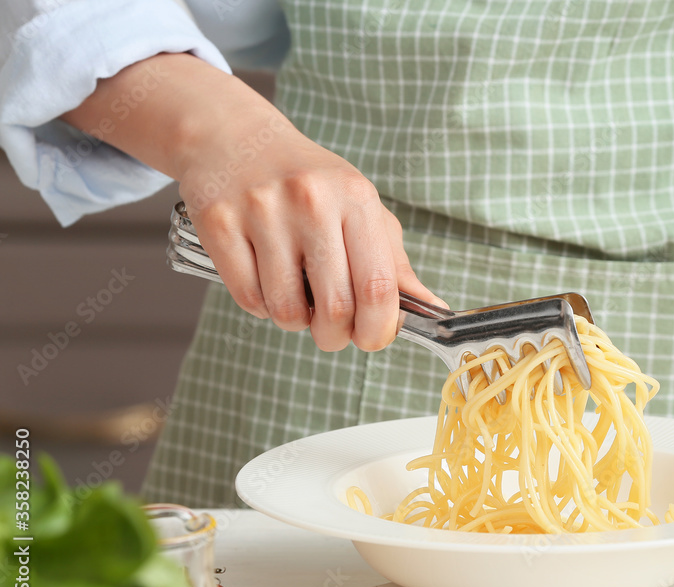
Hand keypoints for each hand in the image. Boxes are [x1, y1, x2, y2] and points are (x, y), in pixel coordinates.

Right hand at [62, 53, 443, 351]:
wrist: (236, 138)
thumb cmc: (309, 182)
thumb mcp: (361, 208)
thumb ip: (395, 262)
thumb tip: (431, 309)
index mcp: (356, 198)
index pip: (378, 285)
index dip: (379, 328)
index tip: (373, 338)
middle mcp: (311, 201)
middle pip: (335, 307)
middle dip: (336, 337)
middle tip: (331, 332)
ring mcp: (262, 210)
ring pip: (286, 310)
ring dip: (295, 322)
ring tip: (295, 300)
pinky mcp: (219, 223)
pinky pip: (248, 298)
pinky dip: (260, 307)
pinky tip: (266, 284)